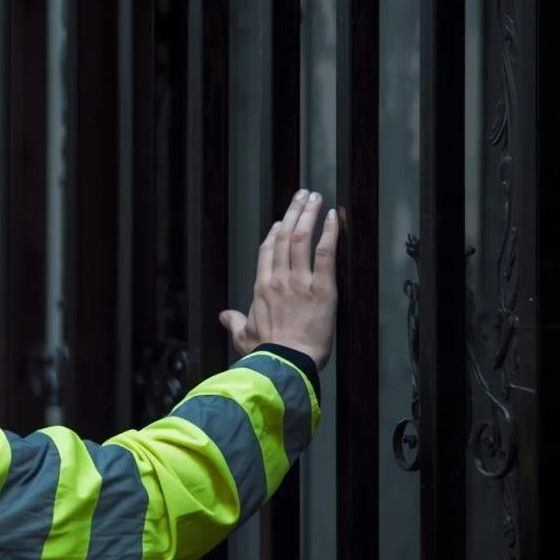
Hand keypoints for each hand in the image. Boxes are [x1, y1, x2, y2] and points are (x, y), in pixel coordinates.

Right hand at [218, 190, 339, 369]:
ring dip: (309, 214)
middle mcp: (278, 279)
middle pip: (284, 236)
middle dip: (293, 212)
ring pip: (301, 238)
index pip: (266, 252)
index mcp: (261, 288)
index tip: (281, 222)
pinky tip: (334, 218)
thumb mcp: (244, 338)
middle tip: (303, 195)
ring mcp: (299, 281)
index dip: (274, 234)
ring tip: (316, 197)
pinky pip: (325, 254)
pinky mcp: (321, 288)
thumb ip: (235, 323)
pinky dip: (330, 233)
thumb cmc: (266, 354)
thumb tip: (225, 316)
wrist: (285, 363)